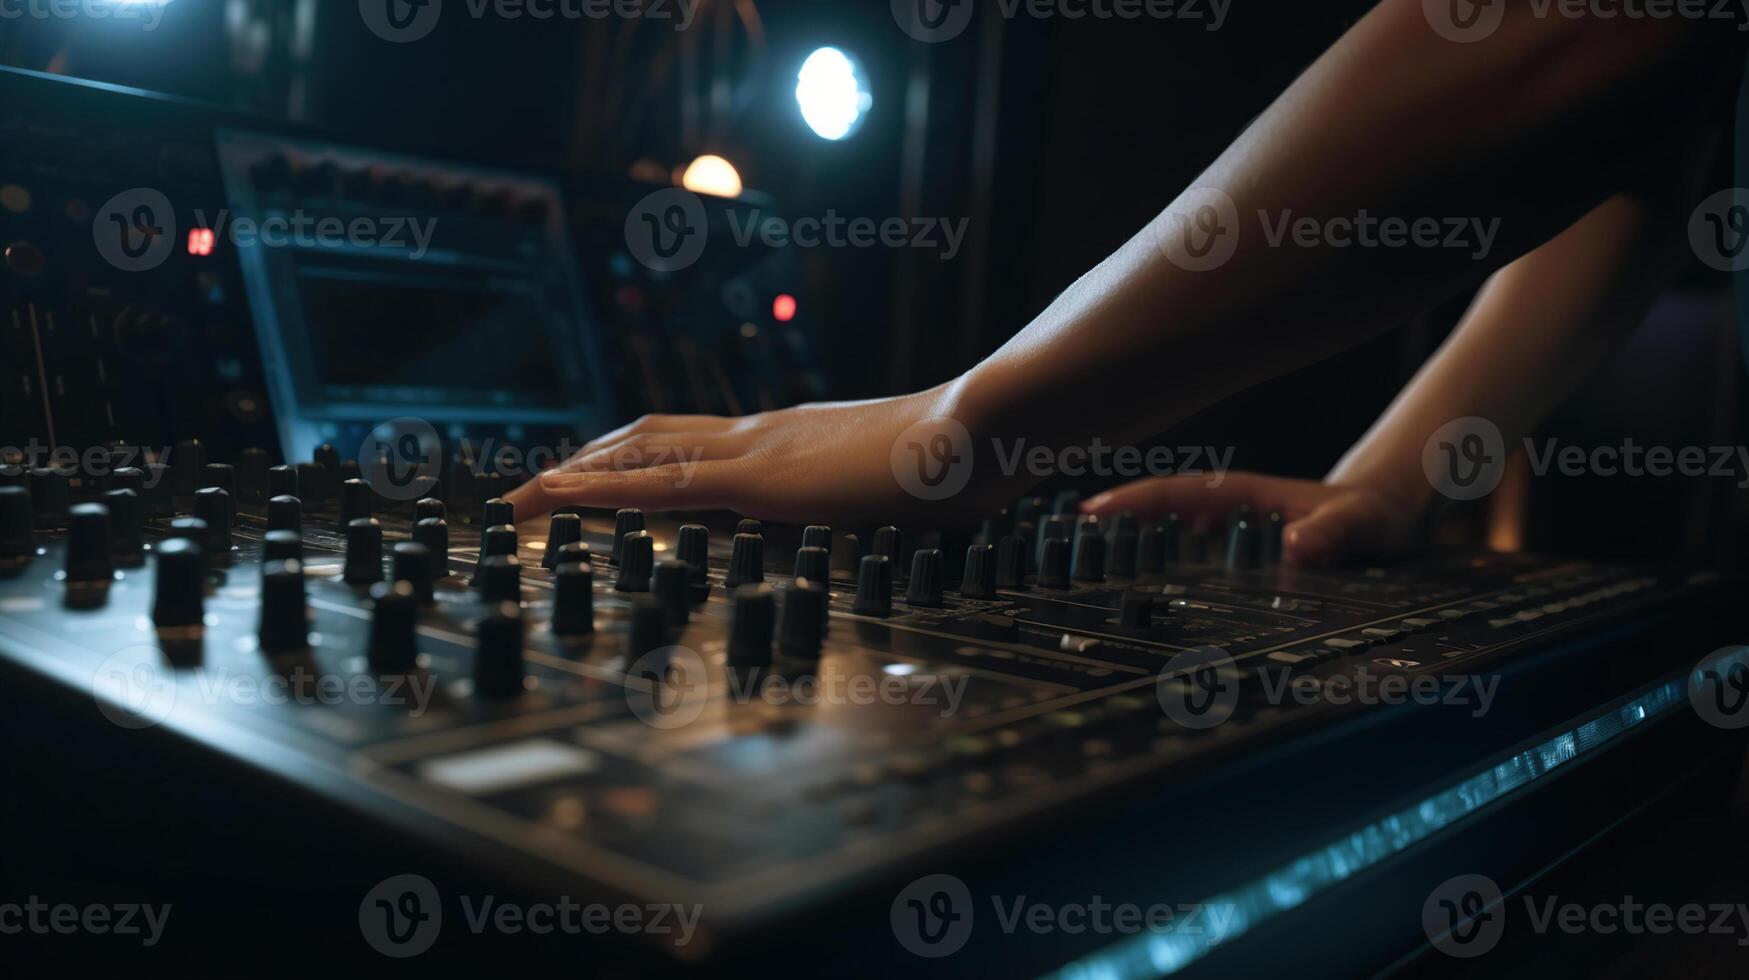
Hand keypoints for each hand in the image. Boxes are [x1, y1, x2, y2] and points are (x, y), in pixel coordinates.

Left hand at [506, 385, 1022, 524]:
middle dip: (587, 461)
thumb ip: (864, 496)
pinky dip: (597, 492)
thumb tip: (860, 518)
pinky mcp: (757, 480)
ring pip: (635, 454)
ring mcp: (754, 451)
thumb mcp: (897, 486)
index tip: (598, 473)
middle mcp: (759, 434)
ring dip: (571, 475)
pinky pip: (656, 484)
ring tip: (516, 501)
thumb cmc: (957, 460)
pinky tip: (556, 500)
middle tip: (533, 488)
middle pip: (648, 435)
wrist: (979, 429)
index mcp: (790, 439)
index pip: (693, 438)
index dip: (637, 454)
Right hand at [1080, 472, 1426, 566]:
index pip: (1175, 493)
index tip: (1089, 515)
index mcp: (1243, 493)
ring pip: (1161, 527)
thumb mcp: (1361, 525)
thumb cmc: (1371, 519)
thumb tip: (1297, 549)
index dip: (1132, 503)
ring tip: (1075, 562)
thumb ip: (1334, 534)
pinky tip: (1130, 584)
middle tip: (1055, 539)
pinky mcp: (1228, 544)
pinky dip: (1151, 558)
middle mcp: (1225, 505)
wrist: (1384, 518)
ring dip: (1124, 539)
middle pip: (1153, 506)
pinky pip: (1178, 546)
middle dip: (1107, 518)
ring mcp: (1223, 524)